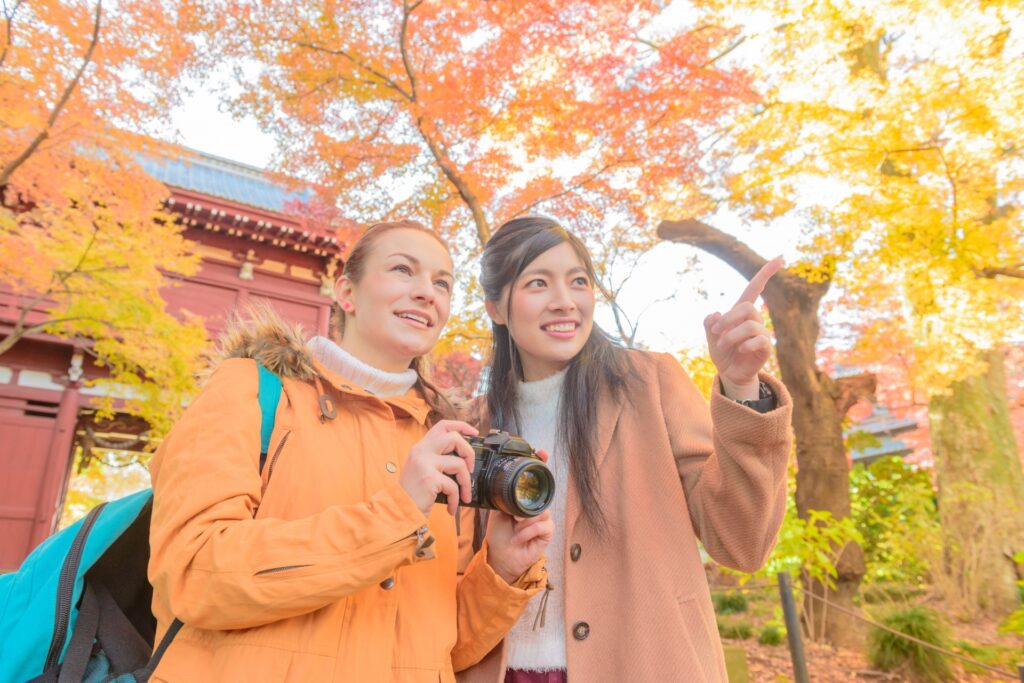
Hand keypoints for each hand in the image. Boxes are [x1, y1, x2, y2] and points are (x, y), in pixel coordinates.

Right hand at [400, 420, 477, 515]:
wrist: (400, 511)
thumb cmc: (414, 493)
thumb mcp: (422, 469)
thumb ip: (437, 459)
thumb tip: (464, 458)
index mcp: (420, 447)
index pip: (443, 426)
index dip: (461, 426)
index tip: (474, 433)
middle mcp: (421, 451)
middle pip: (454, 438)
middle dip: (469, 453)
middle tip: (470, 469)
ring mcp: (425, 463)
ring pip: (459, 464)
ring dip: (465, 483)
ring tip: (464, 495)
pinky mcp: (430, 478)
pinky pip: (453, 486)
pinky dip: (456, 499)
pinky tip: (451, 507)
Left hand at [485, 447, 553, 583]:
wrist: (500, 556)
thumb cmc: (499, 534)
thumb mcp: (497, 512)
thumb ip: (503, 498)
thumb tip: (502, 485)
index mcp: (524, 500)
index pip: (535, 481)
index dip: (541, 466)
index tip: (542, 453)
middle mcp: (535, 507)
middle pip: (541, 495)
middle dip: (529, 502)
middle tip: (515, 514)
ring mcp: (543, 519)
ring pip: (541, 511)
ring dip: (525, 520)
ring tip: (515, 526)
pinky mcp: (547, 533)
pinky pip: (542, 526)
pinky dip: (528, 531)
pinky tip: (518, 537)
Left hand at [704, 257, 782, 399]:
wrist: (728, 373)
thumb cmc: (722, 352)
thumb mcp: (711, 336)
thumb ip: (710, 324)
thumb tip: (716, 314)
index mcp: (741, 312)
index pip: (755, 288)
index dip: (766, 273)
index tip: (780, 258)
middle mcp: (754, 320)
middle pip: (747, 307)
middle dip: (728, 319)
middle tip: (716, 332)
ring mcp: (762, 333)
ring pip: (750, 325)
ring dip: (731, 336)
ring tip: (723, 345)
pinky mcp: (765, 348)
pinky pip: (759, 340)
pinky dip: (745, 345)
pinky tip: (739, 351)